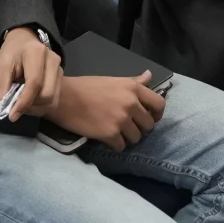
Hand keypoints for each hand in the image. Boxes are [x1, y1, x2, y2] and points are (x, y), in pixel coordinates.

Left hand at [0, 27, 62, 120]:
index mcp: (37, 53)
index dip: (23, 102)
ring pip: (51, 100)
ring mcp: (59, 70)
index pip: (34, 83)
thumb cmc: (13, 50)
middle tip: (14, 107)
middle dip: (29, 106)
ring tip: (21, 104)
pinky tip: (29, 102)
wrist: (26, 39)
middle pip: (46, 95)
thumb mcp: (3, 64)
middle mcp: (53, 61)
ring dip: (35, 108)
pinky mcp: (60, 78)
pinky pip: (53, 100)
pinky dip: (40, 106)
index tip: (11, 116)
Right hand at [50, 73, 165, 151]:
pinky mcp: (110, 134)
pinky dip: (116, 145)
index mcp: (133, 88)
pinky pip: (122, 146)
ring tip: (118, 134)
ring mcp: (121, 119)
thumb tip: (149, 76)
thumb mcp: (113, 80)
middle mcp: (131, 103)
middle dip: (140, 128)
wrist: (64, 98)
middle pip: (149, 124)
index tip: (151, 118)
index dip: (157, 114)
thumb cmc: (86, 86)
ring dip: (128, 138)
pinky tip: (108, 140)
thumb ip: (133, 82)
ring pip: (137, 137)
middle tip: (129, 128)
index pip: (159, 103)